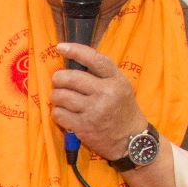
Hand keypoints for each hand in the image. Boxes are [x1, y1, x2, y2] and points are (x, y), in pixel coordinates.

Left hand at [52, 43, 147, 161]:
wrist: (130, 140)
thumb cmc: (121, 109)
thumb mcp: (120, 86)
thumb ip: (101, 74)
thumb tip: (72, 60)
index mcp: (116, 80)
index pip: (94, 60)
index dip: (75, 50)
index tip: (60, 47)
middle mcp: (106, 93)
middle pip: (69, 78)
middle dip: (58, 79)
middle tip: (59, 82)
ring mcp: (94, 110)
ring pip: (60, 96)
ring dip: (57, 97)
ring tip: (63, 100)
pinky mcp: (83, 127)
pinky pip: (58, 114)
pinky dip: (58, 113)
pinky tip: (66, 114)